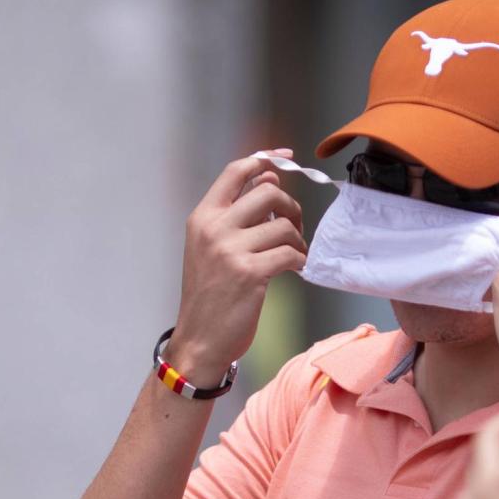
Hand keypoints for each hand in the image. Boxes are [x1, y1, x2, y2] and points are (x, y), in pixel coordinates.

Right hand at [168, 153, 307, 380]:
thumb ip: (235, 215)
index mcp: (202, 217)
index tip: (286, 159)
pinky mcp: (250, 273)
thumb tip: (269, 180)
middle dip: (290, 206)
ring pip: (284, 226)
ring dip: (297, 240)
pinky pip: (290, 254)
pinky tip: (294, 270)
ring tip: (292, 254)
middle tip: (293, 227)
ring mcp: (230, 250)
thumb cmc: (209, 295)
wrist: (199, 339)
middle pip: (268, 191)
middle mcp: (214, 228)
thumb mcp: (210, 247)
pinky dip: (299, 261)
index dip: (265, 160)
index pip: (236, 172)